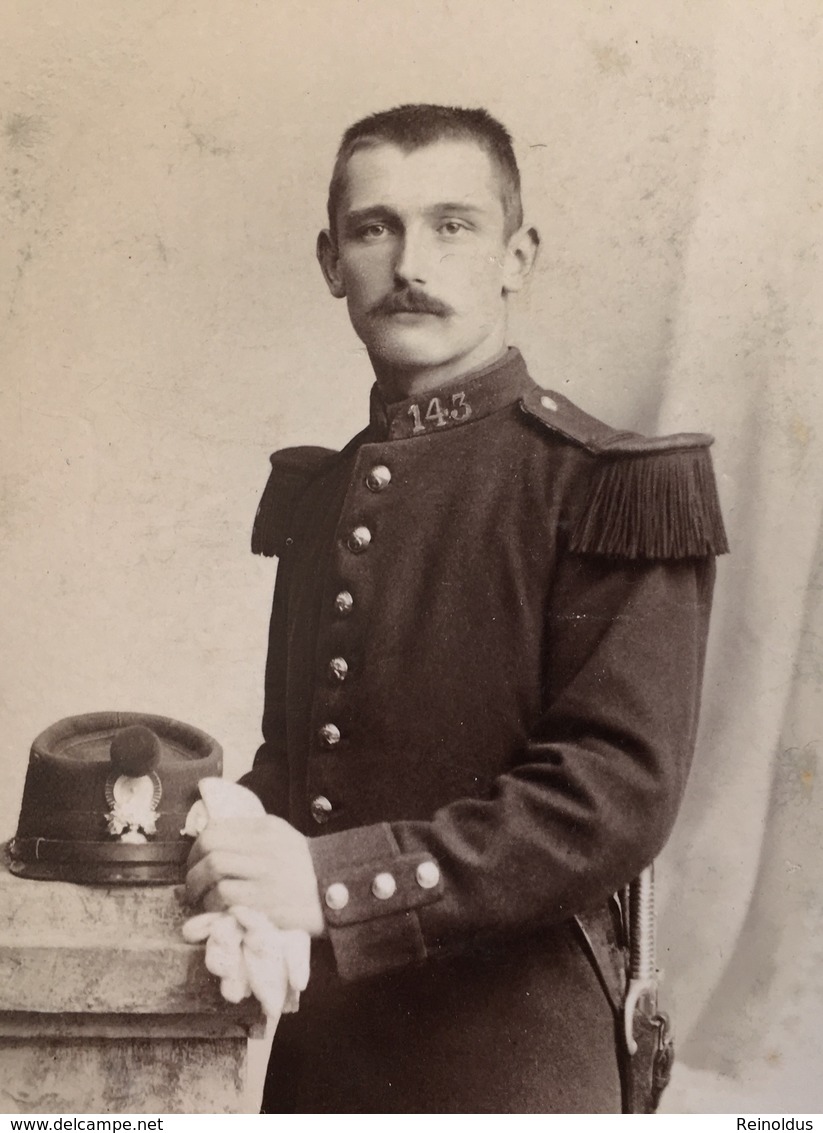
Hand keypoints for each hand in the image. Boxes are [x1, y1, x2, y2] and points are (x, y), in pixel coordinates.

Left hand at [185, 816, 324, 936]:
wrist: (333, 894)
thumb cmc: (302, 866)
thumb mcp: (280, 836)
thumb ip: (248, 834)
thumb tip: (207, 840)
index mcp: (265, 829)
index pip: (215, 830)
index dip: (195, 849)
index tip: (194, 862)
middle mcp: (264, 848)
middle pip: (210, 852)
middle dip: (193, 871)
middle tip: (192, 886)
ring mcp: (265, 875)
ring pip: (214, 875)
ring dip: (200, 892)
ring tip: (203, 901)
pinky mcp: (264, 902)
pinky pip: (224, 900)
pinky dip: (213, 907)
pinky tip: (219, 911)